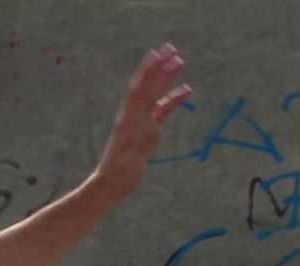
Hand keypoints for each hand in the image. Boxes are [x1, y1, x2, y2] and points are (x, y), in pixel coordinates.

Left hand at [90, 44, 192, 199]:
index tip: (159, 56)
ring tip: (181, 61)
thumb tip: (151, 131)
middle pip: (148, 86)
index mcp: (129, 120)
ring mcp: (141, 121)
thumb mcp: (130, 160)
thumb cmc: (119, 174)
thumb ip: (139, 145)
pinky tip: (187, 90)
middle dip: (159, 67)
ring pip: (155, 95)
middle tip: (172, 48)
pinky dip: (174, 99)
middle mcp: (133, 116)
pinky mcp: (148, 130)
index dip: (150, 74)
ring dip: (167, 78)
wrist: (112, 183)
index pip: (142, 92)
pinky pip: (162, 110)